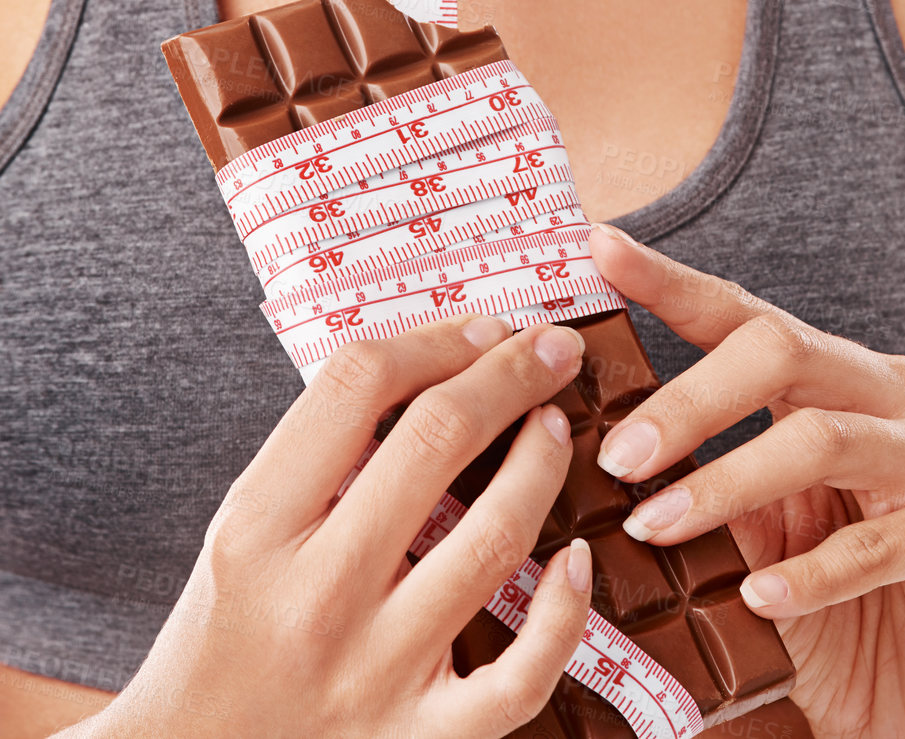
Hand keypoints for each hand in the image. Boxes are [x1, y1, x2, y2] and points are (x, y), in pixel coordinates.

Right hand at [78, 318, 591, 738]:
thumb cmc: (226, 631)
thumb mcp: (243, 529)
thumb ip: (320, 454)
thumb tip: (437, 362)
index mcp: (258, 528)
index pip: (356, 387)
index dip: (434, 338)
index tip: (481, 328)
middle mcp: (316, 597)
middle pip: (434, 442)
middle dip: (509, 374)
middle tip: (550, 346)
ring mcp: (374, 674)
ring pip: (491, 541)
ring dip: (541, 462)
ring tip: (556, 424)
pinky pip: (519, 678)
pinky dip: (562, 614)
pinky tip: (577, 559)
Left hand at [588, 227, 904, 738]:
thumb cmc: (823, 608)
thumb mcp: (751, 531)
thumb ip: (699, 476)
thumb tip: (597, 442)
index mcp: (837, 376)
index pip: (744, 314)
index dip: (672, 282)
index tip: (601, 249)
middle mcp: (894, 394)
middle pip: (783, 352)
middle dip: (690, 398)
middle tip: (617, 454)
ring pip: (821, 439)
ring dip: (726, 483)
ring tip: (654, 525)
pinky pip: (876, 545)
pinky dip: (808, 572)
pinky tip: (759, 596)